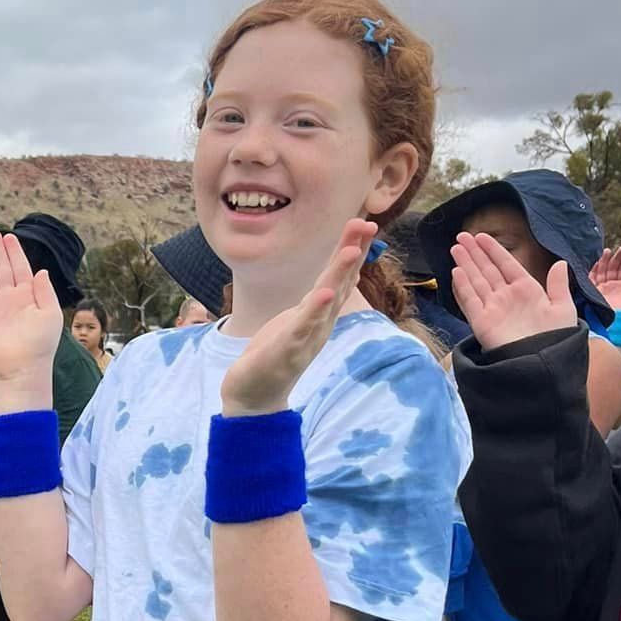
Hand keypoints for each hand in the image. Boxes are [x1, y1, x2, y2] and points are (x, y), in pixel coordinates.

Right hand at [0, 231, 62, 388]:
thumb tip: (41, 271)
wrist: (22, 368)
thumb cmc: (41, 344)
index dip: (14, 252)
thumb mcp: (51, 314)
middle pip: (2, 269)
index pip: (20, 268)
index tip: (9, 237)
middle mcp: (10, 300)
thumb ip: (45, 292)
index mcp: (28, 296)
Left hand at [220, 221, 369, 415]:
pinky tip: (323, 294)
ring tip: (352, 251)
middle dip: (352, 253)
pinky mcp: (288, 349)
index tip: (364, 222)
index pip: (339, 276)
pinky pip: (303, 326)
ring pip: (326, 301)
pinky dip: (314, 310)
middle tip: (366, 223)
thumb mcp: (298, 320)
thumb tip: (335, 281)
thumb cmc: (275, 355)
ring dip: (339, 276)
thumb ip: (316, 301)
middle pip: (339, 282)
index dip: (351, 250)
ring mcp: (306, 337)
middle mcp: (320, 324)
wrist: (254, 397)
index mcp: (320, 314)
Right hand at [451, 230, 577, 350]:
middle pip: (487, 270)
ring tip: (455, 248)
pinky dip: (462, 286)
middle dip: (474, 253)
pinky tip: (456, 272)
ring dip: (465, 264)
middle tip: (461, 236)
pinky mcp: (481, 322)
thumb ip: (558, 286)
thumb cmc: (556, 337)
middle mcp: (506, 297)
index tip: (481, 236)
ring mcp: (493, 309)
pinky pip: (470, 300)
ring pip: (476, 281)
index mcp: (527, 290)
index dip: (493, 250)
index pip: (506, 264)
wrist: (542, 363)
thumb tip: (561, 263)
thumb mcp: (563, 308)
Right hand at [591, 246, 620, 313]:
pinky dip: (594, 270)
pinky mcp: (591, 293)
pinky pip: (591, 279)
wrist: (616, 325)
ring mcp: (599, 290)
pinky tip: (598, 261)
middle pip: (610, 269)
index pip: (620, 270)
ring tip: (609, 251)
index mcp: (620, 288)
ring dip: (605, 261)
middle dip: (616, 258)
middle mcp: (609, 288)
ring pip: (601, 272)